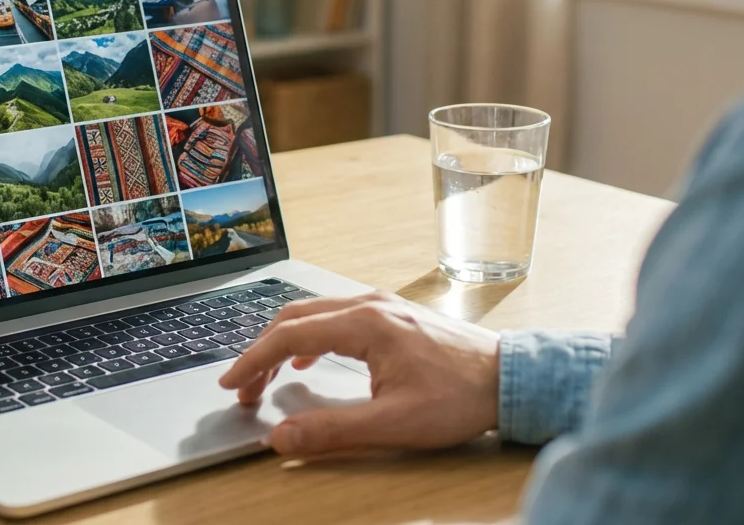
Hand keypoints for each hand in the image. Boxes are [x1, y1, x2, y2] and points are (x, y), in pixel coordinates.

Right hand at [218, 292, 501, 456]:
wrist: (511, 379)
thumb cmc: (461, 397)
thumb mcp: (393, 424)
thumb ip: (332, 430)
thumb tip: (283, 438)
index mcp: (365, 324)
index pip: (290, 335)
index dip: (253, 360)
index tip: (231, 385)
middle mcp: (370, 305)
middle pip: (295, 318)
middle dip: (261, 352)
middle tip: (244, 388)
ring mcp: (383, 306)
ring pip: (314, 314)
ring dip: (284, 343)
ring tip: (267, 377)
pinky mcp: (394, 315)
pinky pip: (336, 317)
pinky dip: (309, 337)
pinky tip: (309, 360)